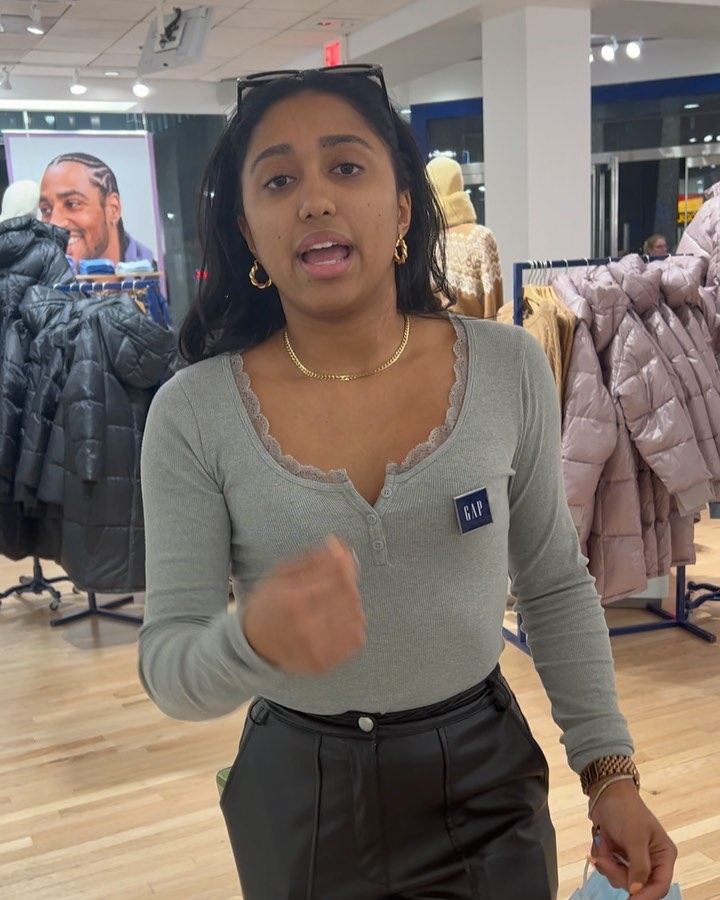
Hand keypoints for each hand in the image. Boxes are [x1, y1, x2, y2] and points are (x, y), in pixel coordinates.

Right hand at [242, 535, 365, 673]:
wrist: (253, 645)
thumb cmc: (268, 605)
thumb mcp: (281, 575)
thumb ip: (313, 559)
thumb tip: (340, 546)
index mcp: (292, 601)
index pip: (337, 577)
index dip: (344, 564)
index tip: (343, 559)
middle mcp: (305, 627)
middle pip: (349, 596)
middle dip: (348, 583)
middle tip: (338, 581)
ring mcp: (316, 649)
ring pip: (356, 617)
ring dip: (351, 604)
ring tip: (334, 602)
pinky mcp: (324, 663)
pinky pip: (357, 639)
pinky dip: (353, 625)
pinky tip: (338, 621)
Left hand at [589, 779, 676, 898]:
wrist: (604, 791)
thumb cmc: (625, 808)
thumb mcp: (635, 836)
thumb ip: (638, 866)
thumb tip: (637, 890)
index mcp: (663, 855)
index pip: (660, 886)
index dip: (645, 896)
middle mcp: (651, 860)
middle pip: (637, 885)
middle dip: (617, 873)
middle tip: (605, 859)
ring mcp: (633, 859)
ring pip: (620, 879)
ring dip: (607, 863)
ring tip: (604, 843)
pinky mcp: (618, 856)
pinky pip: (608, 868)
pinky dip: (602, 857)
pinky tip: (601, 842)